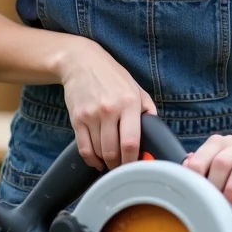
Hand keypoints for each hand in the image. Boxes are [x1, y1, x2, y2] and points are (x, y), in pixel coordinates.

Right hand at [58, 37, 156, 170]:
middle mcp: (110, 110)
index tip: (136, 166)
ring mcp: (91, 115)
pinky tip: (97, 161)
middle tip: (123, 168)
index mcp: (129, 103)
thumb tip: (155, 132)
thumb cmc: (112, 76)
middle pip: (113, 151)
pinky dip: (91, 159)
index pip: (131, 141)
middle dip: (119, 165)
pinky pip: (83, 148)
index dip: (133, 160)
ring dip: (106, 162)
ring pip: (99, 151)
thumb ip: (147, 109)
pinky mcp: (77, 119)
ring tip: (112, 163)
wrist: (82, 63)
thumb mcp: (136, 88)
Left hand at [183, 132, 231, 202]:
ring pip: (220, 164)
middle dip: (199, 185)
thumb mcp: (223, 159)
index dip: (187, 182)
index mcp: (212, 145)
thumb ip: (205, 166)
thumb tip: (185, 173)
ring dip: (216, 187)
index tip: (189, 200)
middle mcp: (224, 144)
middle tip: (201, 204)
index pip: (192, 162)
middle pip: (202, 162)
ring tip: (216, 204)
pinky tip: (231, 198)